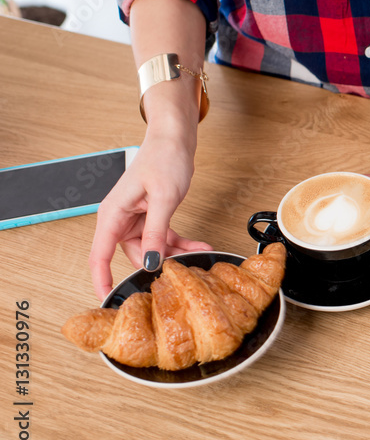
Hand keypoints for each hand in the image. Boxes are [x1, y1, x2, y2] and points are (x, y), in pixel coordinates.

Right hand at [89, 130, 210, 299]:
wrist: (174, 139)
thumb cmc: (164, 159)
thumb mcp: (163, 199)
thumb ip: (156, 232)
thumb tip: (150, 261)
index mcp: (112, 214)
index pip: (99, 255)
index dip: (102, 281)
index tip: (108, 300)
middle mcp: (120, 218)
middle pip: (132, 255)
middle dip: (156, 265)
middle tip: (180, 273)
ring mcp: (136, 218)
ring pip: (152, 248)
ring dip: (174, 253)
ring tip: (198, 254)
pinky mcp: (151, 216)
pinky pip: (163, 237)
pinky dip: (179, 243)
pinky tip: (199, 246)